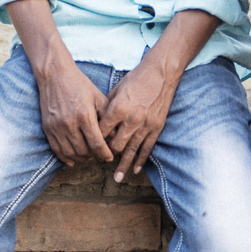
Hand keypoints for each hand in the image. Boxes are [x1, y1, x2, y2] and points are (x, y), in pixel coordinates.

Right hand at [35, 55, 111, 165]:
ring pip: (70, 153)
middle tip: (99, 154)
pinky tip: (74, 159)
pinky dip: (66, 157)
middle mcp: (69, 123)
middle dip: (94, 156)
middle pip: (84, 151)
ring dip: (81, 158)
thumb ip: (107, 117)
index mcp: (84, 115)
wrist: (54, 75)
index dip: (104, 154)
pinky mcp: (47, 128)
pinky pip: (57, 150)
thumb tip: (116, 135)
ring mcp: (56, 127)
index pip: (96, 144)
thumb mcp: (98, 97)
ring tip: (88, 155)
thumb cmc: (79, 84)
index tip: (109, 156)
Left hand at [100, 52, 181, 181]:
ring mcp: (145, 125)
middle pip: (115, 145)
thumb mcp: (116, 90)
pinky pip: (147, 148)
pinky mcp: (156, 127)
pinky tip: (136, 170)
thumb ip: (107, 108)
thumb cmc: (136, 79)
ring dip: (123, 165)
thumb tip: (97, 123)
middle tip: (101, 160)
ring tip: (117, 178)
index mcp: (118, 109)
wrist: (161, 73)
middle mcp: (131, 119)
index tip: (90, 147)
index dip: (95, 141)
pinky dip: (142, 160)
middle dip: (107, 154)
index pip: (102, 132)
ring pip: (132, 151)